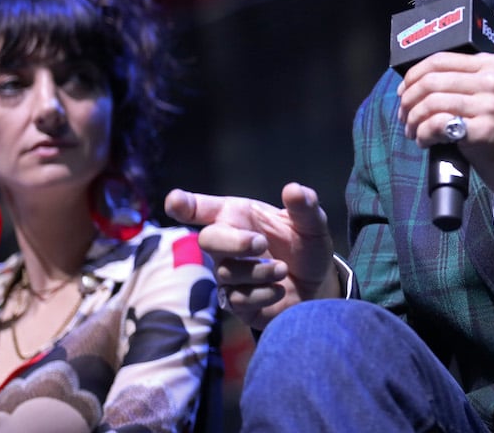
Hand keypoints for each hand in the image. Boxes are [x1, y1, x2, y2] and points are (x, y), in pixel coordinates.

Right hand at [164, 182, 340, 329]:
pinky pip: (236, 300)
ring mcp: (229, 275)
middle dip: (233, 242)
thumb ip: (304, 206)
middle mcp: (228, 244)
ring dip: (258, 271)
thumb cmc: (306, 246)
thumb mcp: (312, 223)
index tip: (175, 202)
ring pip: (225, 272)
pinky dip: (262, 294)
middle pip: (207, 240)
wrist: (318, 284)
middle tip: (261, 243)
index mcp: (239, 217)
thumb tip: (294, 189)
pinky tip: (279, 290)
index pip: (203, 209)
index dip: (184, 204)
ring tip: (283, 269)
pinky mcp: (236, 303)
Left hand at [397, 51, 493, 199]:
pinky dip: (424, 134)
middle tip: (404, 116)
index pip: (440, 59)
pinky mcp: (483, 131)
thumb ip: (471, 83)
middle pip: (431, 80)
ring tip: (413, 132)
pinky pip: (438, 125)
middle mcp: (492, 81)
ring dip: (413, 119)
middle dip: (408, 100)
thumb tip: (425, 86)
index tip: (404, 92)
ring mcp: (489, 105)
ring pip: (431, 102)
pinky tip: (425, 142)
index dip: (413, 76)